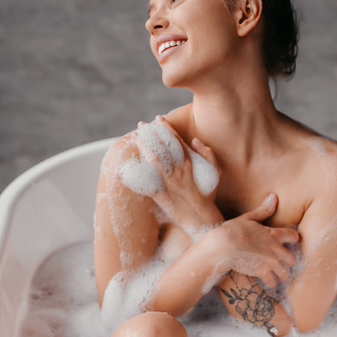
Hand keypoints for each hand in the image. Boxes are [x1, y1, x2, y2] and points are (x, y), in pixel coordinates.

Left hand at [119, 116, 222, 234]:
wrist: (202, 217)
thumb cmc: (209, 195)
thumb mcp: (216, 172)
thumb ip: (208, 154)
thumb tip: (195, 140)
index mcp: (191, 163)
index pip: (176, 141)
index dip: (167, 128)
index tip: (158, 118)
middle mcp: (179, 170)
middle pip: (163, 147)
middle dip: (151, 134)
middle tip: (140, 125)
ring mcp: (169, 182)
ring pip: (155, 160)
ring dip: (144, 147)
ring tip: (135, 137)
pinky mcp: (161, 195)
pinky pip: (145, 185)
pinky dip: (132, 180)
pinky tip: (120, 174)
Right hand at [211, 193, 298, 288]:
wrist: (222, 247)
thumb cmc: (232, 231)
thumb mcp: (248, 218)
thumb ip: (263, 210)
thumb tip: (274, 196)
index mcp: (274, 234)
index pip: (294, 237)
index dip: (292, 240)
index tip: (288, 243)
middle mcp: (276, 249)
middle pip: (292, 259)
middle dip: (287, 262)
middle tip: (281, 263)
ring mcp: (270, 262)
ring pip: (285, 273)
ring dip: (280, 274)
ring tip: (274, 275)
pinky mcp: (263, 272)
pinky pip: (273, 282)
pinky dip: (270, 282)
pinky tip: (266, 281)